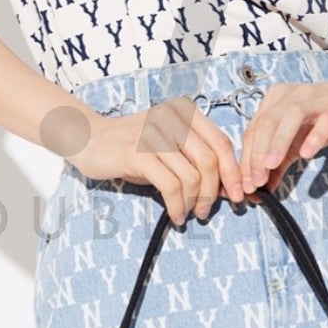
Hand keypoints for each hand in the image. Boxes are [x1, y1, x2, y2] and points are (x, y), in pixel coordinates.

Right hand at [70, 97, 246, 227]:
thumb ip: (197, 162)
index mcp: (185, 113)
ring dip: (194, 202)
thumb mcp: (170, 149)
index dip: (233, 172)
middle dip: (214, 191)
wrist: (89, 139)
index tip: (238, 195)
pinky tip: (175, 214)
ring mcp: (154, 133)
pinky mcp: (137, 152)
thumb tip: (229, 189)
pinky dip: (177, 205)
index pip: (221, 142)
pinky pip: (170, 185)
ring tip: (189, 214)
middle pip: (210, 160)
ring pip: (191, 175)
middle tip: (207, 211)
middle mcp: (172, 118)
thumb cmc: (134, 148)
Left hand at [239, 76, 327, 199]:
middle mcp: (290, 95)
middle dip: (258, 154)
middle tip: (255, 181)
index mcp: (274, 100)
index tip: (246, 184)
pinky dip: (313, 138)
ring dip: (277, 142)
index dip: (247, 158)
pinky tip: (306, 154)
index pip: (254, 130)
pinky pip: (322, 122)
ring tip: (271, 166)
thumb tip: (262, 188)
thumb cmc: (323, 120)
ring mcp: (313, 100)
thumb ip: (279, 161)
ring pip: (289, 117)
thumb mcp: (297, 140)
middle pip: (266, 122)